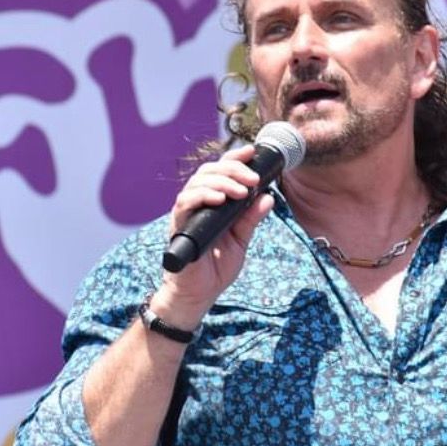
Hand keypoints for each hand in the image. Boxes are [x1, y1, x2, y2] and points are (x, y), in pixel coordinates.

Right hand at [155, 144, 274, 325]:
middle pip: (210, 171)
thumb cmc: (217, 266)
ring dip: (222, 182)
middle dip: (233, 170)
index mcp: (212, 202)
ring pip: (198, 182)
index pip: (221, 172)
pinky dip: (202, 196)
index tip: (252, 152)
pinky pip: (185, 203)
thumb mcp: (241, 239)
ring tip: (241, 191)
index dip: (235, 159)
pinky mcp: (178, 225)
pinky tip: (219, 199)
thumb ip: (251, 218)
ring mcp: (186, 213)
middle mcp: (197, 203)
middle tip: (253, 179)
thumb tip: (268, 196)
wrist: (199, 293)